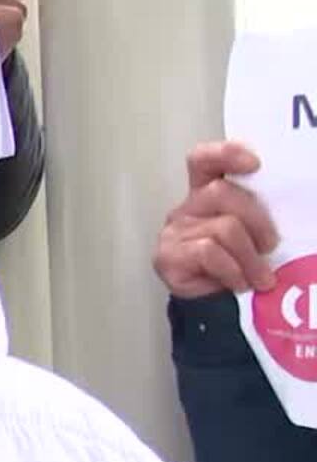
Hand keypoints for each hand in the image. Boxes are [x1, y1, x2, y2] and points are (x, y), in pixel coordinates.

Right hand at [153, 141, 279, 298]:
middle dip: (256, 220)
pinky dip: (232, 270)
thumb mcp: (252, 232)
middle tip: (271, 245)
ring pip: (223, 228)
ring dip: (250, 256)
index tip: (254, 164)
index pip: (204, 160)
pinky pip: (209, 253)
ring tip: (261, 277)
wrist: (212, 306)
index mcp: (207, 192)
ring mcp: (174, 231)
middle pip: (220, 193)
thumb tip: (295, 209)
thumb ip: (260, 213)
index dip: (225, 154)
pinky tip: (239, 283)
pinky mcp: (167, 257)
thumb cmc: (238, 263)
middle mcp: (188, 207)